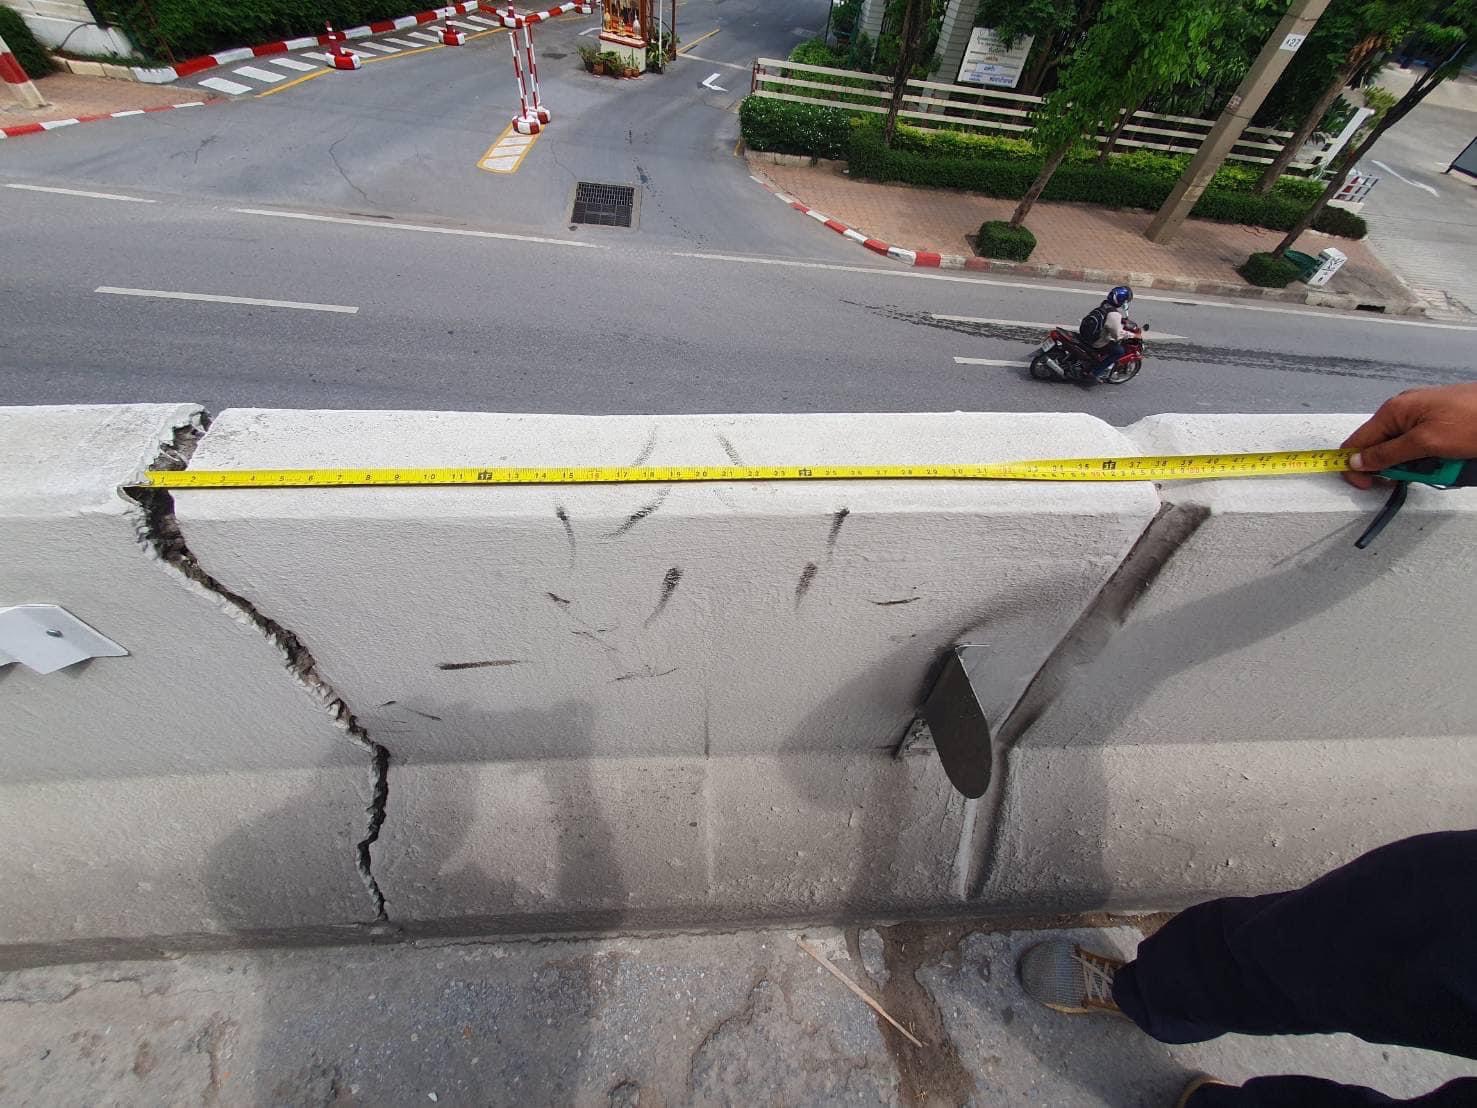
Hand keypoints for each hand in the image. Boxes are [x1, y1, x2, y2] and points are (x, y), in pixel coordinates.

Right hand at [1342, 382, 1476, 488]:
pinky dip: (1430, 457)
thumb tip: (1355, 463)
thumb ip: (1388, 454)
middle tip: (1415, 475)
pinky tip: (1446, 459)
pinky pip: (1422, 445)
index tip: (1367, 487)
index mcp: (1393, 411)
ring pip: (1403, 450)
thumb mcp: (1426, 443)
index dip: (1356, 467)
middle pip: (1381, 448)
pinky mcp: (1438, 421)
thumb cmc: (1470, 423)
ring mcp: (1421, 415)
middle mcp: (1402, 410)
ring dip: (1417, 464)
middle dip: (1394, 467)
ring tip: (1440, 465)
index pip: (1357, 442)